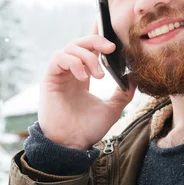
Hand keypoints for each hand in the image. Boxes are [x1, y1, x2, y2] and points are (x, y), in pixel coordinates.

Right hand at [37, 21, 135, 149]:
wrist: (71, 144)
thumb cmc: (88, 129)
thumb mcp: (112, 109)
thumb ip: (123, 93)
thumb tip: (134, 78)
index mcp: (83, 77)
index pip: (90, 49)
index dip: (100, 40)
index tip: (116, 44)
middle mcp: (70, 72)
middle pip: (80, 43)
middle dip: (96, 41)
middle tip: (111, 49)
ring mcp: (59, 74)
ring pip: (70, 47)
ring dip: (87, 57)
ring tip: (98, 76)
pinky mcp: (49, 78)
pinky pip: (59, 58)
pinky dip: (73, 62)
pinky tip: (84, 78)